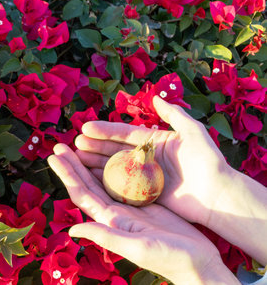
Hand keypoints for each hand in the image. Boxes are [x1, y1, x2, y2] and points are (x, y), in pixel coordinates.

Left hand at [47, 144, 239, 284]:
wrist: (197, 264)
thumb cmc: (168, 258)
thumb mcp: (135, 247)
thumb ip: (105, 236)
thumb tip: (71, 231)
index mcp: (110, 221)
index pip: (82, 193)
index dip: (67, 175)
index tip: (54, 156)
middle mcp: (115, 213)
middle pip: (88, 184)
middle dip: (73, 164)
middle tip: (60, 144)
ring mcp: (130, 208)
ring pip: (104, 181)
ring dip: (90, 164)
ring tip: (79, 146)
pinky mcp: (146, 203)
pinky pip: (125, 181)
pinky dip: (116, 167)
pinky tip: (112, 156)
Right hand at [74, 96, 229, 225]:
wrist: (217, 194)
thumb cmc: (206, 161)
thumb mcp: (192, 131)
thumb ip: (173, 114)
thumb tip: (154, 97)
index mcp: (154, 141)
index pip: (124, 134)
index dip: (104, 130)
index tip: (85, 127)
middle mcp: (145, 158)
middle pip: (113, 150)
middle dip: (93, 146)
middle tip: (74, 144)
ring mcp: (142, 177)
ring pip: (113, 168)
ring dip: (93, 163)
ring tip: (75, 158)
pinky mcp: (143, 194)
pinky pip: (119, 186)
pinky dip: (104, 182)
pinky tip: (88, 177)